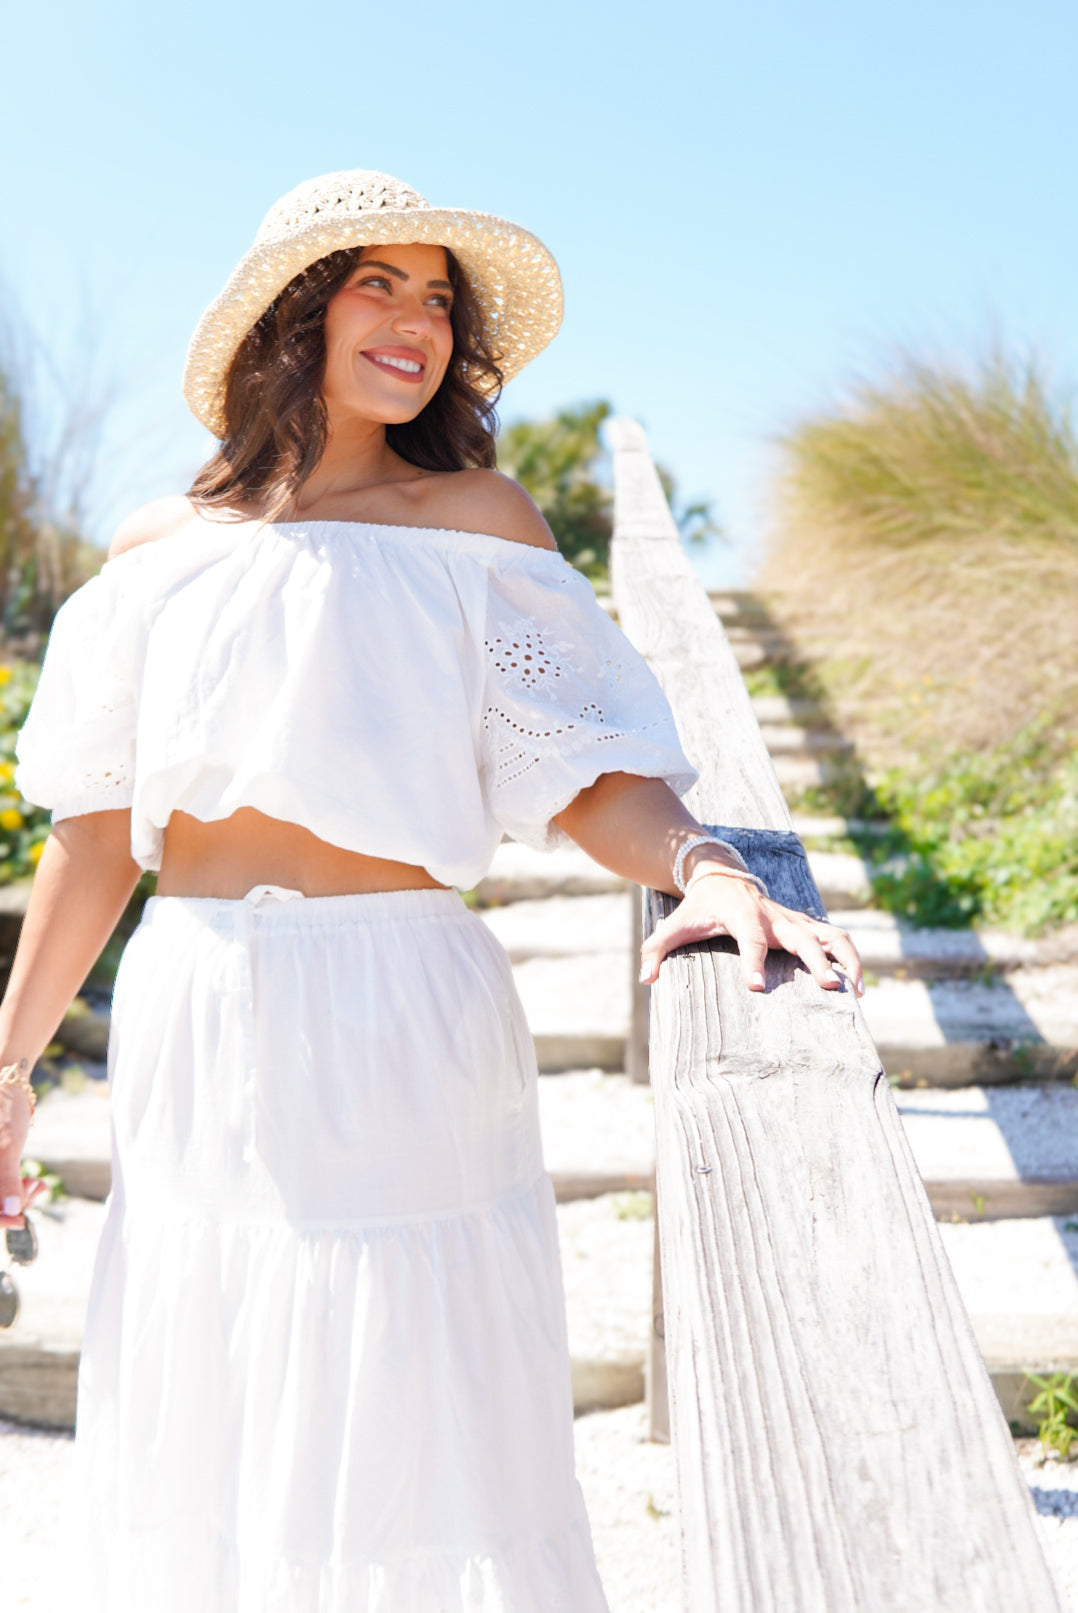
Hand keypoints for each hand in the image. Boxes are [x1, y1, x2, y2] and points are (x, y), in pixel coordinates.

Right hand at [0, 1086, 43, 1227]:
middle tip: (35, 1190)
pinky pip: (2, 1186)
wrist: (7, 1080)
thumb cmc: (2, 1106)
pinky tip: (35, 1184)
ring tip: (37, 1186)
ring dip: (17, 1196)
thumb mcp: (7, 1144)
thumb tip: (10, 1210)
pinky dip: (17, 1187)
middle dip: (11, 1204)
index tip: (21, 1220)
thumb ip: (5, 1179)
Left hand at [638, 871, 864, 994]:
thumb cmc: (698, 907)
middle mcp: (774, 917)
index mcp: (742, 915)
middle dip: (815, 961)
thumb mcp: (674, 925)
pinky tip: (857, 987)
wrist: (722, 877)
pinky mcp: (806, 926)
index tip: (757, 987)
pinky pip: (836, 939)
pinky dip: (852, 959)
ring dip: (847, 960)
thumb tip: (645, 978)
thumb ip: (656, 949)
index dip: (752, 962)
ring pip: (830, 935)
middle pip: (801, 938)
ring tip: (855, 991)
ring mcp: (794, 920)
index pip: (750, 939)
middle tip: (828, 987)